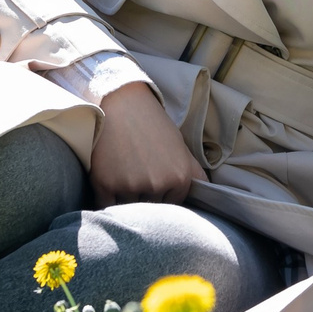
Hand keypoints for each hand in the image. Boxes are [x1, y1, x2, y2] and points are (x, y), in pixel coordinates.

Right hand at [86, 80, 204, 205]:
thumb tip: (206, 193)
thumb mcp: (181, 147)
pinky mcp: (105, 183)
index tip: (154, 178)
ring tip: (123, 172)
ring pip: (128, 208)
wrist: (122, 103)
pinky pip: (106, 205)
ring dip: (124, 197)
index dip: (163, 195)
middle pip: (151, 208)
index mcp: (180, 177)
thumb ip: (194, 174)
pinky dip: (106, 198)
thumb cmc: (153, 125)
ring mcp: (130, 185)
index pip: (173, 204)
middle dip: (145, 197)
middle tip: (137, 172)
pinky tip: (109, 179)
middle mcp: (157, 184)